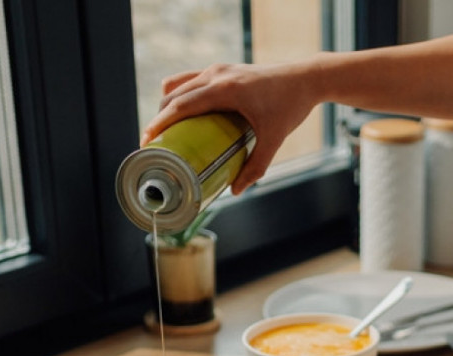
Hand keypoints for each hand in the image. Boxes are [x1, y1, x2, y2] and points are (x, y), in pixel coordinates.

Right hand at [140, 61, 319, 192]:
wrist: (306, 78)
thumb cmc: (291, 106)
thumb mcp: (274, 139)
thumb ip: (256, 166)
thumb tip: (236, 190)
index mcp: (225, 89)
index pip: (181, 105)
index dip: (159, 123)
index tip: (147, 141)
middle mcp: (217, 74)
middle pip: (173, 95)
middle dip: (158, 119)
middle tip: (153, 144)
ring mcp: (218, 69)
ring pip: (178, 84)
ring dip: (168, 106)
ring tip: (165, 131)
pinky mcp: (222, 69)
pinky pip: (190, 80)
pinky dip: (181, 96)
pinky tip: (184, 116)